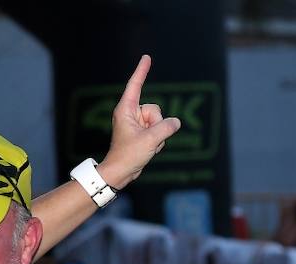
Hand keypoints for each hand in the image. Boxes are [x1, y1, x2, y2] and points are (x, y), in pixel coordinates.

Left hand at [98, 55, 182, 189]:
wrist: (120, 173)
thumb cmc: (128, 156)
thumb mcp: (151, 139)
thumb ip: (167, 127)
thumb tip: (175, 122)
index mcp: (125, 110)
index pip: (135, 85)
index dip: (141, 71)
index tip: (146, 57)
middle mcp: (130, 114)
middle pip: (155, 109)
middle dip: (156, 124)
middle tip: (143, 139)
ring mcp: (137, 124)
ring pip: (160, 121)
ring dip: (158, 135)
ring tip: (144, 146)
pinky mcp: (143, 132)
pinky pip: (159, 130)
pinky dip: (158, 141)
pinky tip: (147, 150)